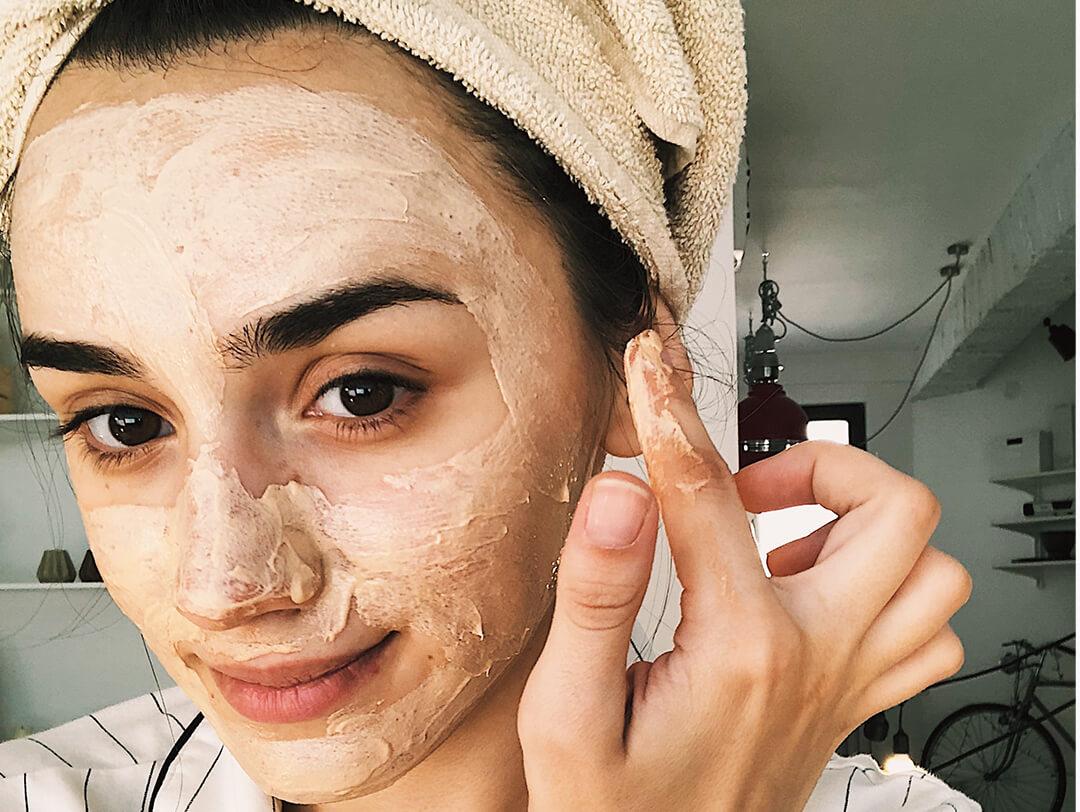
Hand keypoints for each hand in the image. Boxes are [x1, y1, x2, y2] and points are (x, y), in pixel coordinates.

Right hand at [517, 329, 971, 810]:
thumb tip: (621, 495)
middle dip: (824, 464)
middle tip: (753, 485)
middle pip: (894, 513)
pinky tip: (825, 595)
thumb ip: (595, 596)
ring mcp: (848, 683)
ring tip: (792, 536)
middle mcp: (815, 658)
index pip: (712, 496)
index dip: (672, 417)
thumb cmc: (612, 810)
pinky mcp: (854, 706)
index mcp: (739, 649)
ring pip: (933, 571)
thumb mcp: (566, 714)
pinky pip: (930, 635)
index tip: (650, 372)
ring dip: (871, 529)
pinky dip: (895, 593)